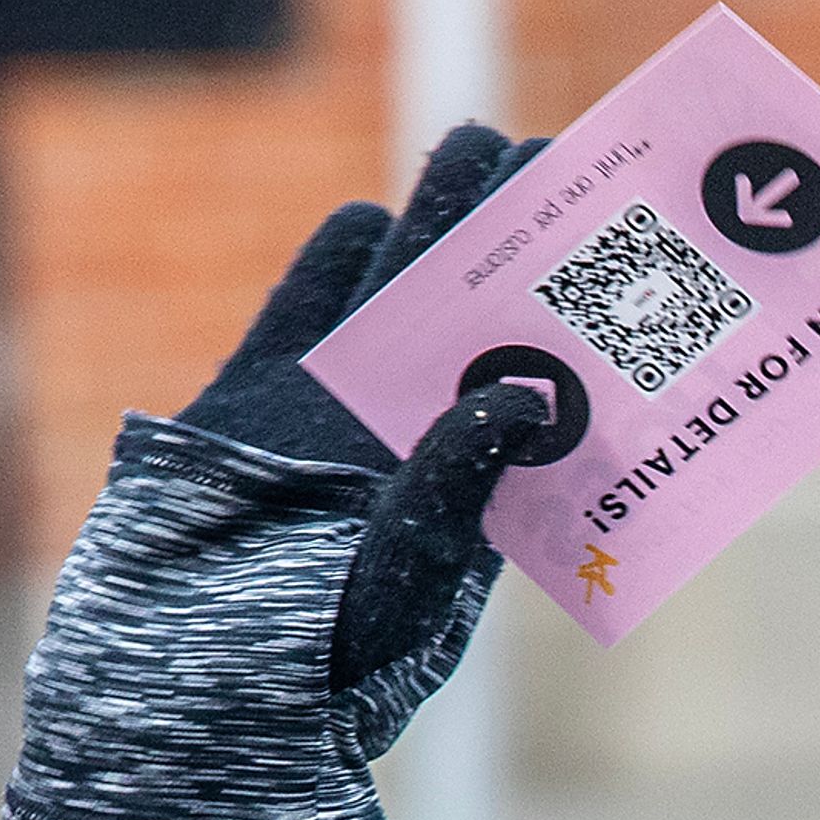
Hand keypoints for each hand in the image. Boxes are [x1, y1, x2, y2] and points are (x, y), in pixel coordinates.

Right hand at [181, 124, 555, 688]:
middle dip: (514, 238)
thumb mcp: (415, 566)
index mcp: (483, 483)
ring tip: (475, 148)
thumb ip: (464, 481)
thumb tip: (531, 392)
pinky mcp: (257, 403)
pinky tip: (362, 216)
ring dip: (432, 224)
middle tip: (551, 153)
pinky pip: (303, 317)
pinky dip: (331, 265)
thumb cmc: (328, 648)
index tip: (618, 241)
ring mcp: (339, 414)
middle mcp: (421, 439)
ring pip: (399, 299)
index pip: (551, 377)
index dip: (583, 313)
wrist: (201, 671)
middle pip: (483, 317)